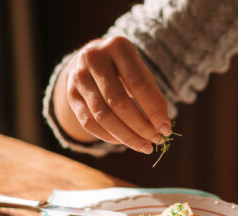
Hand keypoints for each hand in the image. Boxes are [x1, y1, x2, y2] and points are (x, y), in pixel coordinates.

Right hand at [56, 36, 171, 152]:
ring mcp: (79, 76)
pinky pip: (88, 122)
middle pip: (118, 102)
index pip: (138, 84)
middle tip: (155, 141)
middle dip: (140, 126)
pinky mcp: (70, 93)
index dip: (153, 110)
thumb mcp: (141, 71)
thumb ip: (153, 95)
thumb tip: (163, 127)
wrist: (92, 57)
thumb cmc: (124, 67)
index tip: (166, 130)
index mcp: (118, 46)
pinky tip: (123, 141)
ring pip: (102, 116)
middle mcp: (94, 58)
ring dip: (125, 136)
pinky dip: (108, 136)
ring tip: (143, 146)